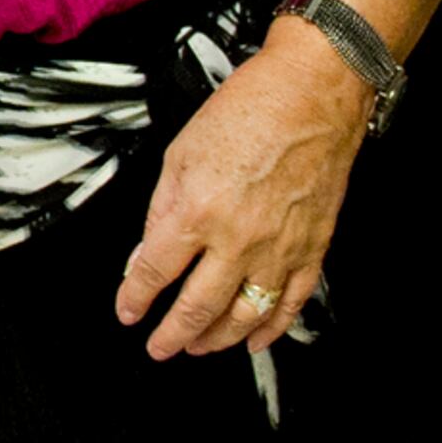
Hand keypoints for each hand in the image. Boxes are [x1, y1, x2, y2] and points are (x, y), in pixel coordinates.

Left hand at [114, 21, 370, 357]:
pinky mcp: (313, 247)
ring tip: (198, 347)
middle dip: (173, 334)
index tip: (128, 312)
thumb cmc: (246, 112)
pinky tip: (255, 339)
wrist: (311, 94)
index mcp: (196, 211)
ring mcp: (280, 247)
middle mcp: (238, 238)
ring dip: (218, 338)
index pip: (154, 272)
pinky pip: (292, 301)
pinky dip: (273, 327)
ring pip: (245, 313)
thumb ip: (159, 210)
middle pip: (198, 306)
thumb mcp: (179, 154)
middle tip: (159, 348)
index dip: (136, 299)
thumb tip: (144, 254)